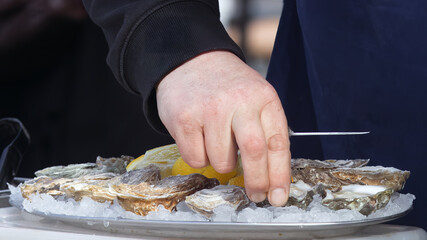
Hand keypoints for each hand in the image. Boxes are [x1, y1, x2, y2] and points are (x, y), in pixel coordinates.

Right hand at [156, 51, 290, 205]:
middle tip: (255, 195)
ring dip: (222, 164)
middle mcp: (239, 102)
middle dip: (256, 182)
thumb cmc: (227, 86)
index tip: (278, 196)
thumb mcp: (255, 98)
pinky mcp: (185, 118)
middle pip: (254, 153)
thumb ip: (264, 130)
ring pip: (222, 162)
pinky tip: (200, 138)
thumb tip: (271, 177)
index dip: (280, 175)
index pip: (277, 143)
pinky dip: (200, 158)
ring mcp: (211, 110)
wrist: (192, 61)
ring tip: (218, 143)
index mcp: (263, 98)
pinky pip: (196, 159)